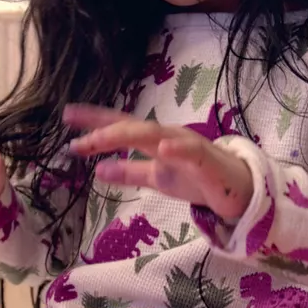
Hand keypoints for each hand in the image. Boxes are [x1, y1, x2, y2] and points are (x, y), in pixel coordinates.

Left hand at [66, 104, 253, 221]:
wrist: (240, 190)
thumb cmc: (198, 180)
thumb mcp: (157, 178)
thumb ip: (129, 173)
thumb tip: (98, 170)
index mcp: (154, 140)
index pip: (121, 125)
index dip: (94, 121)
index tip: (66, 117)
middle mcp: (168, 136)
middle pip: (132, 126)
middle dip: (103, 128)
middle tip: (75, 134)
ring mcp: (187, 146)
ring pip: (155, 134)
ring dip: (128, 134)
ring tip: (100, 138)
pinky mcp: (207, 161)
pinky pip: (191, 152)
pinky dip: (177, 149)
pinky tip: (163, 148)